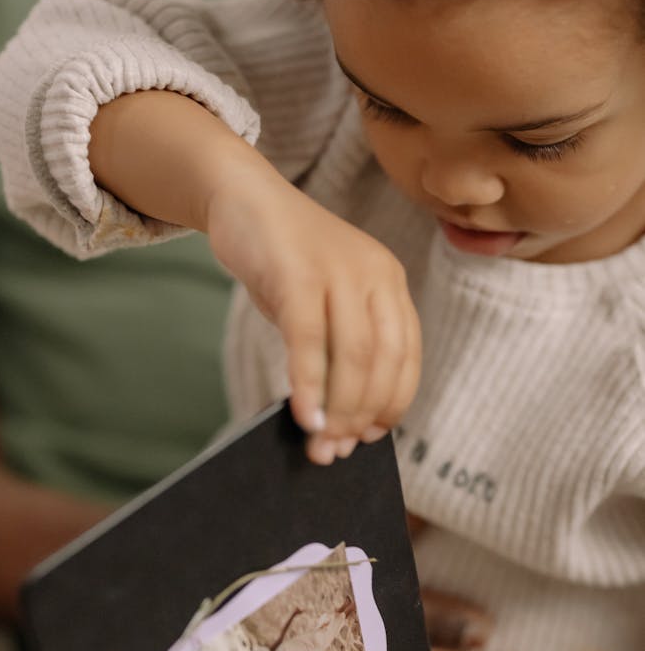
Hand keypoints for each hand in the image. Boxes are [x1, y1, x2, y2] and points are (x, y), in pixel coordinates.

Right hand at [208, 168, 420, 463]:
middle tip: (334, 453)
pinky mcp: (299, 272)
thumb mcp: (322, 303)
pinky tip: (302, 416)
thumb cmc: (283, 262)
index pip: (406, 358)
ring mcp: (340, 270)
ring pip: (353, 356)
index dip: (391, 405)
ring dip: (338, 409)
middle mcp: (376, 275)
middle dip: (360, 416)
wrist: (243, 197)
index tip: (369, 438)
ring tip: (318, 444)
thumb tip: (335, 421)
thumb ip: (336, 349)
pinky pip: (309, 339)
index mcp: (390, 284)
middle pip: (382, 363)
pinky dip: (308, 384)